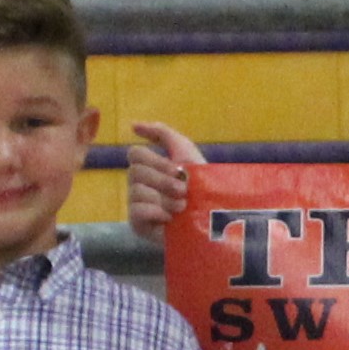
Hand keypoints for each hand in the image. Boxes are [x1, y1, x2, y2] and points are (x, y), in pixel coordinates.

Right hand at [125, 120, 206, 240]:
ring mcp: (136, 204)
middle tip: (183, 191)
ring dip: (164, 199)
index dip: (157, 161)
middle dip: (164, 181)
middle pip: (134, 172)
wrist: (214, 217)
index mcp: (147, 166)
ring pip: (136, 191)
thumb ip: (162, 133)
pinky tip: (170, 219)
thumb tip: (133, 125)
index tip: (178, 170)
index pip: (135, 154)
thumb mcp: (185, 151)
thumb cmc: (201, 182)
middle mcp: (138, 183)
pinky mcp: (138, 224)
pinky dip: (156, 212)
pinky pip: (136, 210)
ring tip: (181, 207)